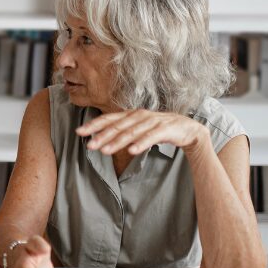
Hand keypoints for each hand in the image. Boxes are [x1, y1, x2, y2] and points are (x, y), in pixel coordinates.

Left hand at [76, 109, 208, 155]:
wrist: (188, 129)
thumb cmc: (159, 129)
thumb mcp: (139, 128)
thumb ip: (122, 132)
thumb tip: (101, 140)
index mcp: (131, 115)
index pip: (109, 119)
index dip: (94, 125)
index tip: (80, 132)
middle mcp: (140, 116)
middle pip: (117, 126)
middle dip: (102, 136)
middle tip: (89, 145)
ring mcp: (152, 122)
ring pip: (131, 132)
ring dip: (117, 142)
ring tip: (104, 151)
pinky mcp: (164, 129)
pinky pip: (150, 138)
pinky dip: (140, 144)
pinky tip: (131, 151)